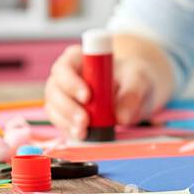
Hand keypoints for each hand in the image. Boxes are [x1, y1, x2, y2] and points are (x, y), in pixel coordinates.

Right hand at [44, 43, 162, 138]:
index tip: (87, 96)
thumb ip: (132, 94)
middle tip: (85, 121)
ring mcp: (63, 95)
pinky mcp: (65, 113)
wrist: (135, 90)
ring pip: (54, 107)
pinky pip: (60, 121)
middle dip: (68, 107)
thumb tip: (121, 117)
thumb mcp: (139, 79)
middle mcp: (66, 75)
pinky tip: (81, 135)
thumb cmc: (132, 77)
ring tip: (83, 131)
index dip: (71, 81)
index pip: (65, 66)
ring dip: (66, 121)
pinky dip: (68, 129)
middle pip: (55, 89)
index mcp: (79, 58)